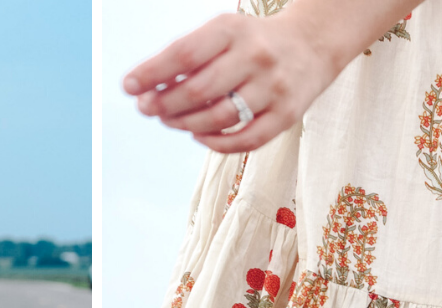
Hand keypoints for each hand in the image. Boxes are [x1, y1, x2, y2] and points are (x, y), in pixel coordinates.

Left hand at [124, 2, 412, 152]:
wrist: (313, 44)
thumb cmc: (255, 42)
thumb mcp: (224, 34)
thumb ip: (190, 56)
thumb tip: (148, 86)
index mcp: (234, 30)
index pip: (184, 54)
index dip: (152, 73)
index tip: (129, 86)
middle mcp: (255, 57)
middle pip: (198, 91)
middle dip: (164, 104)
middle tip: (146, 108)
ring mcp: (273, 88)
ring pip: (218, 118)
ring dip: (184, 124)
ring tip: (169, 120)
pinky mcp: (285, 115)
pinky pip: (244, 140)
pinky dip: (214, 142)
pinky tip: (198, 136)